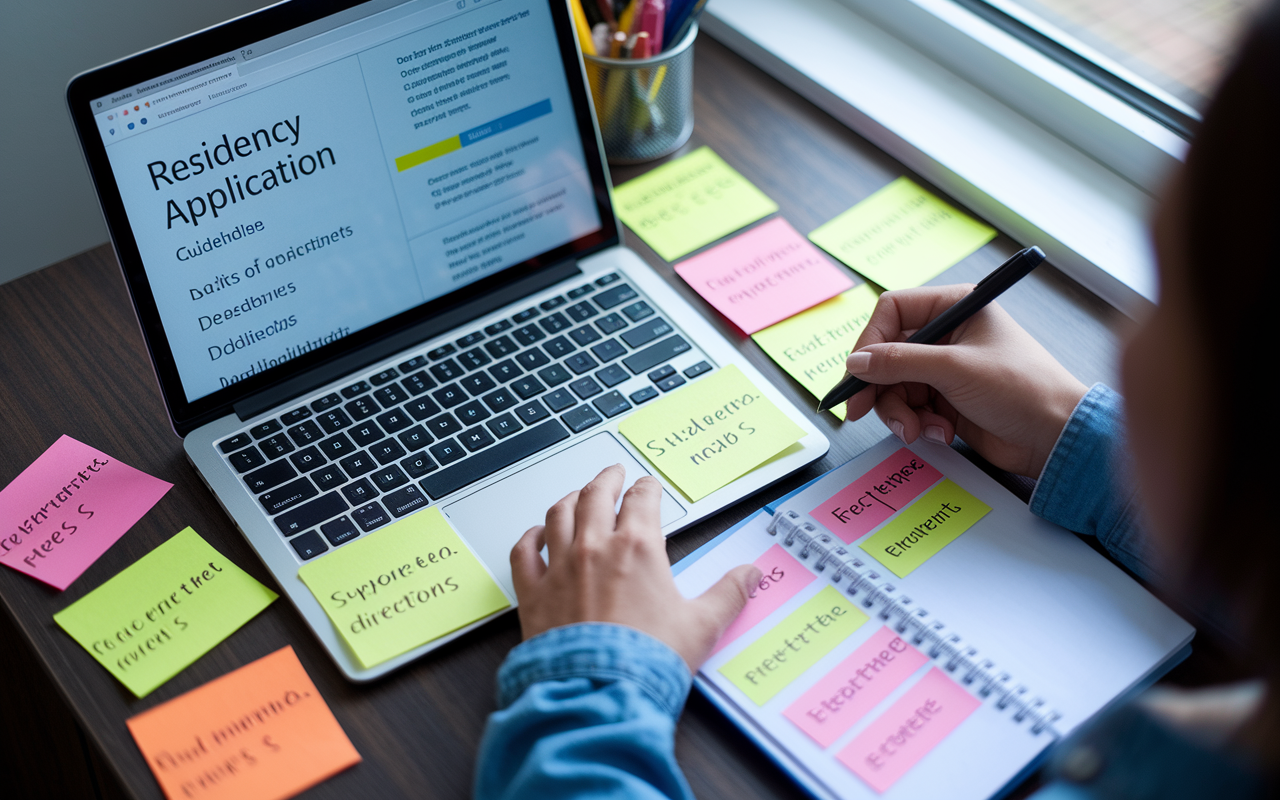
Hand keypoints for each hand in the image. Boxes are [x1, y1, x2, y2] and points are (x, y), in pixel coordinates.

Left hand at [510, 465, 761, 670]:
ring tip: (576, 494)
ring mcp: (560, 568)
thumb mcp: (701, 626)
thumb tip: (749, 576)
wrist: (600, 691)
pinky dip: (529, 537)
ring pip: (558, 515)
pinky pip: (524, 553)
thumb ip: (728, 595)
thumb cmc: (648, 660)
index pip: (642, 500)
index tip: (648, 486)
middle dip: (607, 479)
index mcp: (638, 548)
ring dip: (569, 499)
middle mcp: (595, 548)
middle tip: (613, 473)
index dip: (647, 488)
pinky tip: (535, 535)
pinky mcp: (534, 593)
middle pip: (596, 496)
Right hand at [844, 285, 1087, 478]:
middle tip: (861, 410)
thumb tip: (855, 362)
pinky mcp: (944, 400)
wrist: (1056, 437)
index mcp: (955, 307)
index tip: (859, 372)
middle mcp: (947, 334)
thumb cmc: (1023, 389)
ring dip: (898, 411)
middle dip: (878, 385)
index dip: (870, 341)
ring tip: (916, 429)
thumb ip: (900, 362)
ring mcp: (944, 369)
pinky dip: (916, 423)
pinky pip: (909, 407)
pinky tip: (939, 433)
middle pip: (887, 353)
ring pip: (893, 385)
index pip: (892, 311)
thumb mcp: (956, 369)